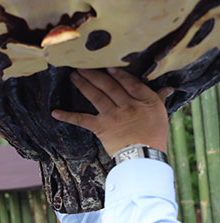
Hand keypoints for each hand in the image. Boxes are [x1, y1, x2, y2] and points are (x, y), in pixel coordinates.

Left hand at [51, 68, 173, 155]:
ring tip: (74, 76)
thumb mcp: (160, 114)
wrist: (143, 157)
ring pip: (96, 96)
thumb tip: (168, 88)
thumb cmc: (153, 136)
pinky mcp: (101, 128)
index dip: (118, 73)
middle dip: (95, 74)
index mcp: (145, 100)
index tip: (107, 65)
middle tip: (82, 65)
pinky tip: (55, 112)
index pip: (130, 82)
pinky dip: (68, 116)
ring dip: (83, 85)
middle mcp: (128, 105)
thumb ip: (159, 98)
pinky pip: (82, 120)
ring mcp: (113, 116)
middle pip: (110, 86)